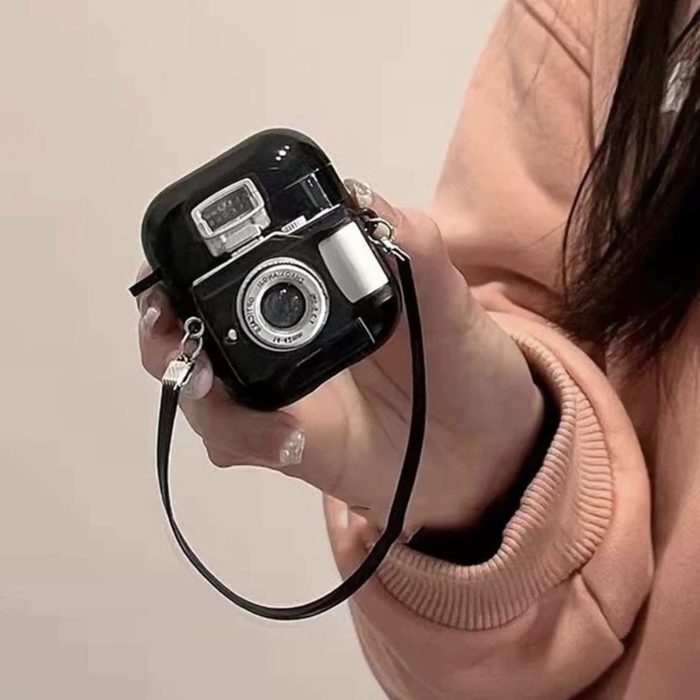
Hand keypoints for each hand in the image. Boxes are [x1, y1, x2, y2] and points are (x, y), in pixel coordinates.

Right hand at [135, 181, 542, 533]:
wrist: (487, 453)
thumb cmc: (469, 368)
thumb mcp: (452, 303)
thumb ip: (415, 250)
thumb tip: (360, 198)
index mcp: (311, 294)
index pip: (230, 271)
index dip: (187, 265)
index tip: (172, 261)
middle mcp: (282, 342)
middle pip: (192, 332)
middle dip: (163, 328)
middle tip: (166, 325)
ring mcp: (281, 399)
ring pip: (202, 392)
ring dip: (192, 388)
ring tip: (207, 383)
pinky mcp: (290, 449)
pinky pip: (241, 445)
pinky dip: (246, 440)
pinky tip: (282, 441)